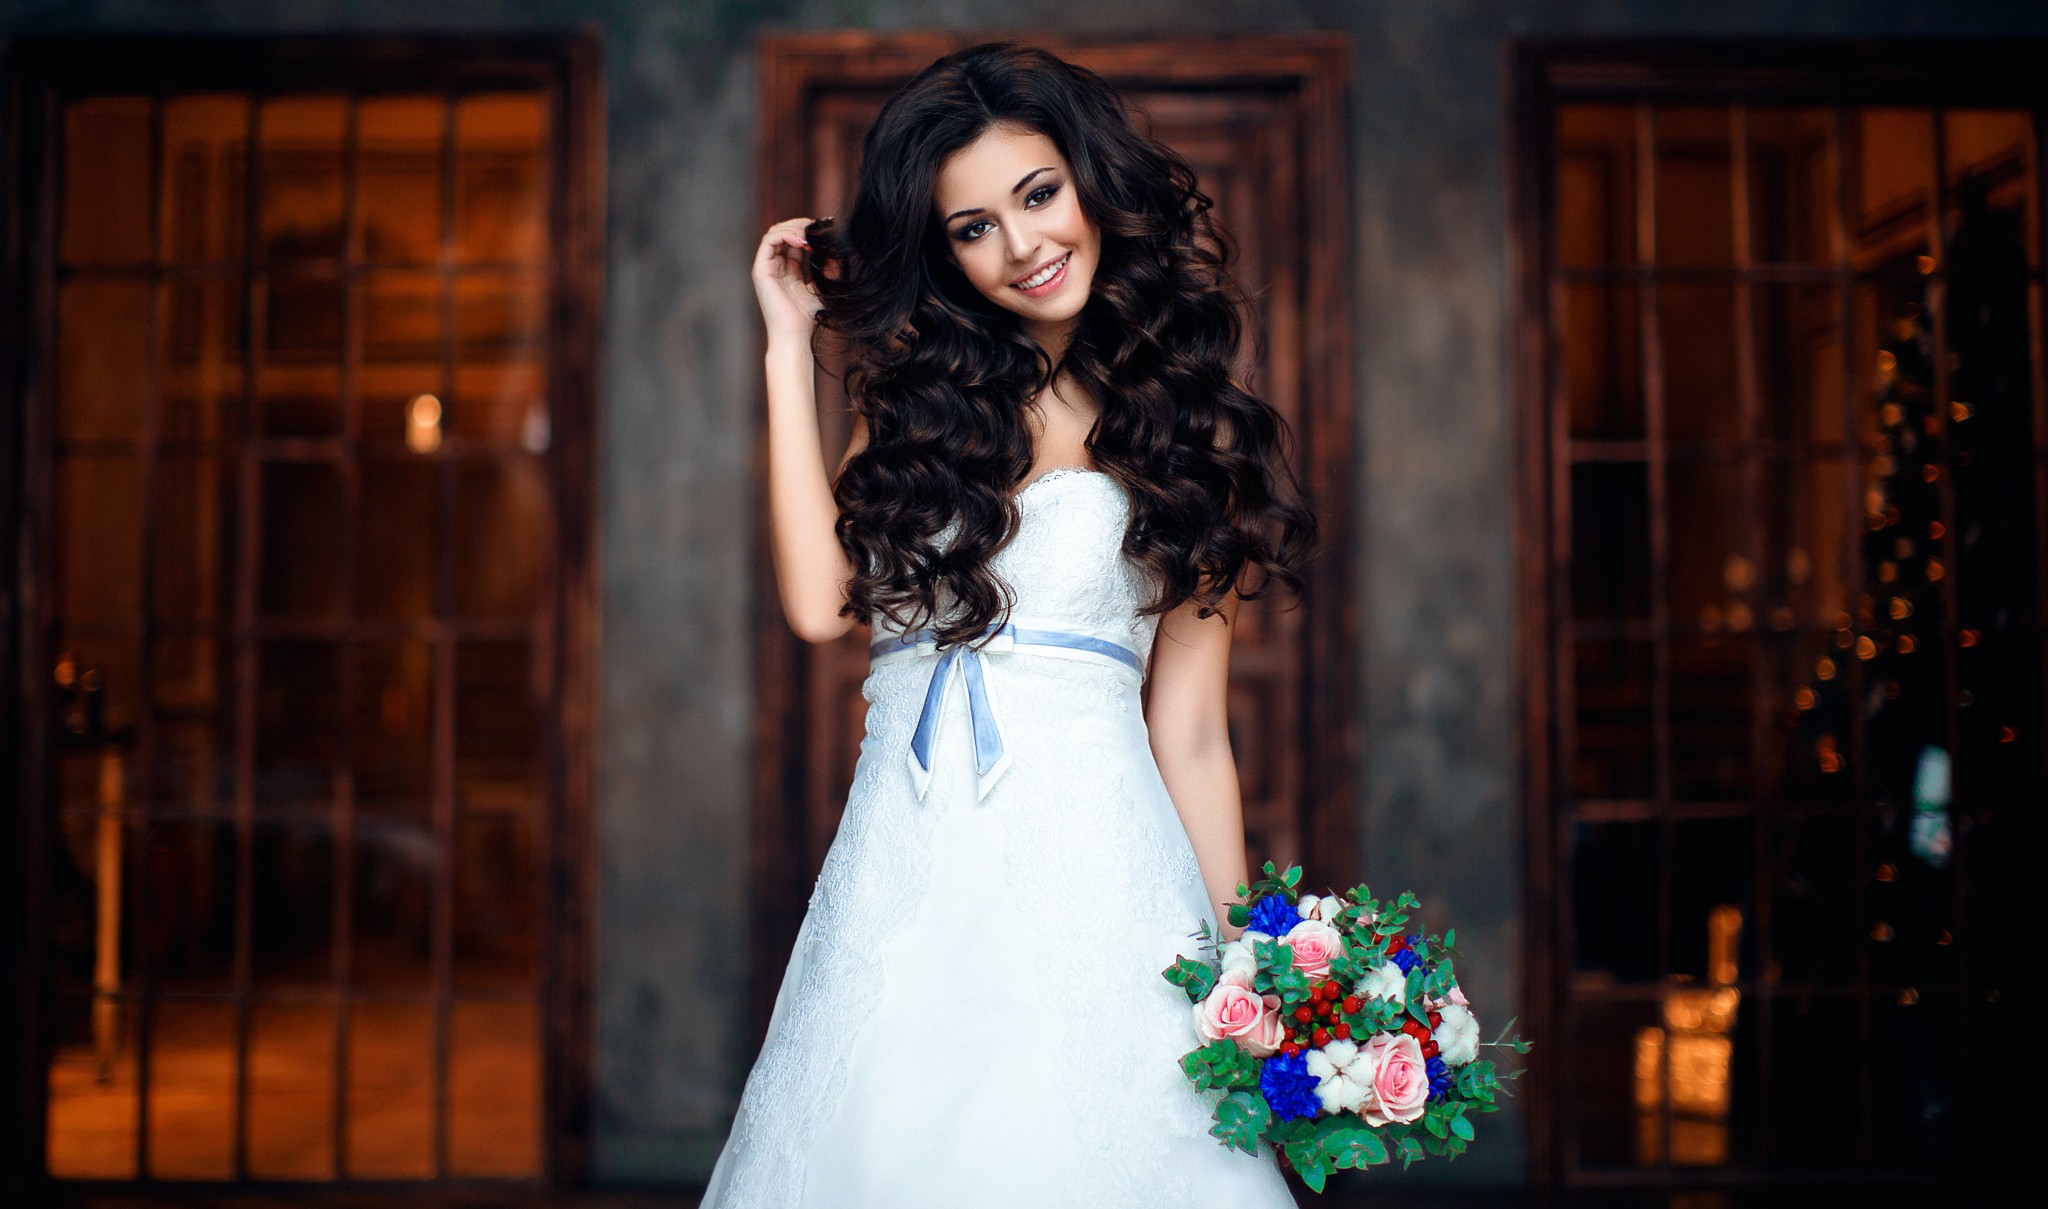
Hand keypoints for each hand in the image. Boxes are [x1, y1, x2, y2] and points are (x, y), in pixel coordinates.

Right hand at [753, 216, 824, 346]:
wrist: (794, 334)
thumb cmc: (807, 317)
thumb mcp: (821, 286)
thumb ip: (826, 268)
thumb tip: (835, 250)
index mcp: (787, 269)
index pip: (794, 240)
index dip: (808, 231)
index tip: (826, 227)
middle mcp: (774, 266)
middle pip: (783, 232)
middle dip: (801, 226)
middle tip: (818, 227)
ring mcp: (766, 267)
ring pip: (775, 233)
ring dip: (793, 228)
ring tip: (810, 234)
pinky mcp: (761, 270)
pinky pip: (769, 241)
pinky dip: (785, 235)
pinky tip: (802, 241)